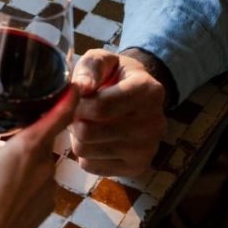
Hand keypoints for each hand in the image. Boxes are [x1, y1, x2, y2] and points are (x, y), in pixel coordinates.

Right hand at [0, 88, 78, 227]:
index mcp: (27, 150)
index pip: (59, 115)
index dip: (68, 96)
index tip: (72, 82)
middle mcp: (45, 166)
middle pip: (45, 136)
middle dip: (28, 129)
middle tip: (6, 124)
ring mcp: (49, 188)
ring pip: (41, 159)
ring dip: (25, 154)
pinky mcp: (47, 206)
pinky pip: (40, 180)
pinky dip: (26, 175)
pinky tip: (4, 184)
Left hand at [69, 49, 166, 176]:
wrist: (138, 97)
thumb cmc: (115, 76)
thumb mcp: (103, 60)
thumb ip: (90, 67)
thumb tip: (80, 88)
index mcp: (148, 91)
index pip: (99, 107)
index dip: (76, 104)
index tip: (74, 98)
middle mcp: (154, 123)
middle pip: (88, 132)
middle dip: (74, 121)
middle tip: (78, 112)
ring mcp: (148, 148)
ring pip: (85, 150)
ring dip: (76, 137)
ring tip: (87, 123)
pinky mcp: (138, 168)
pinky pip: (90, 166)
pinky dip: (85, 154)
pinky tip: (95, 140)